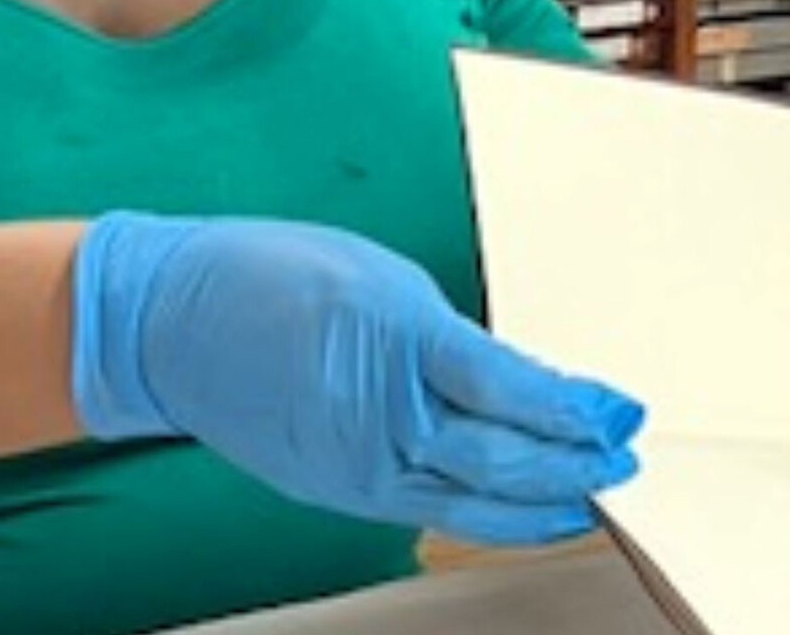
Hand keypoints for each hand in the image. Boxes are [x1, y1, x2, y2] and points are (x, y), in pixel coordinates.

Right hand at [70, 213, 643, 545]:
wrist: (166, 323)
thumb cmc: (264, 277)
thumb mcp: (375, 277)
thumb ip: (445, 337)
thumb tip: (507, 382)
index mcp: (396, 343)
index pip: (510, 391)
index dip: (575, 408)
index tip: (619, 410)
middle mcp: (379, 418)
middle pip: (502, 460)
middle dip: (574, 461)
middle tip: (623, 452)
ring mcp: (355, 466)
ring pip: (471, 502)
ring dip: (541, 501)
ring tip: (589, 491)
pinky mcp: (336, 490)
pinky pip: (428, 510)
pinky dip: (484, 513)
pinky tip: (517, 508)